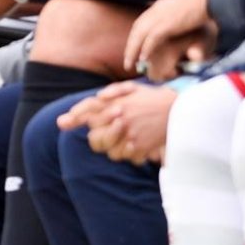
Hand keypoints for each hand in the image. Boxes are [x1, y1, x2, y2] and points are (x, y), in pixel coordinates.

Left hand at [58, 81, 176, 165]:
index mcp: (116, 103)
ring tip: (121, 139)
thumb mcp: (134, 88)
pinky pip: (122, 156)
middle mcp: (120, 118)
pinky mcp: (139, 147)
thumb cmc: (154, 99)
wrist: (182, 112)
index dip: (73, 117)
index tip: (62, 123)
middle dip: (96, 137)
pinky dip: (125, 153)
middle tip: (104, 134)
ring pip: (107, 150)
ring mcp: (129, 134)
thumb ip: (113, 91)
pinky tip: (133, 144)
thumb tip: (98, 97)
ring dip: (111, 147)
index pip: (88, 109)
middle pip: (94, 136)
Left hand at [123, 0, 216, 81]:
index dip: (135, 36)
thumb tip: (178, 24)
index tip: (132, 48)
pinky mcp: (167, 24)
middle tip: (127, 61)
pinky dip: (146, 49)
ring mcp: (160, 16)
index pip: (141, 23)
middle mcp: (156, 10)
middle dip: (130, 46)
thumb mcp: (185, 7)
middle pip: (136, 30)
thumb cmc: (204, 1)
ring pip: (139, 36)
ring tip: (130, 64)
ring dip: (133, 51)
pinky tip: (142, 59)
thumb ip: (177, 16)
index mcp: (159, 6)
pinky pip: (152, 39)